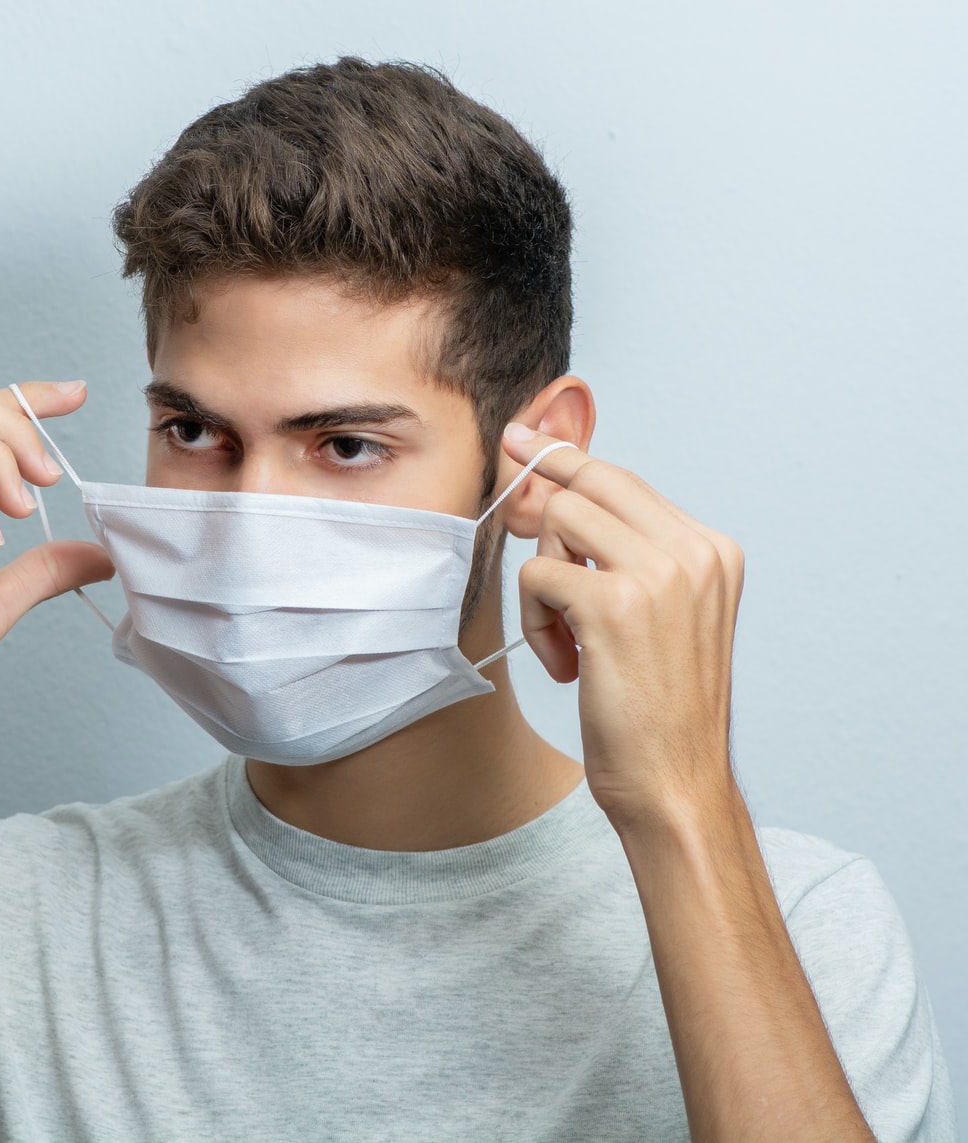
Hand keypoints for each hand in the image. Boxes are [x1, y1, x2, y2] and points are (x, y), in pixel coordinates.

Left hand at [502, 422, 745, 830]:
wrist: (676, 783)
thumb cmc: (658, 710)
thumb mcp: (660, 617)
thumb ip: (626, 557)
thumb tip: (555, 495)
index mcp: (713, 549)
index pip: (624, 480)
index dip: (567, 460)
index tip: (521, 438)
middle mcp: (694, 549)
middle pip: (588, 484)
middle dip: (543, 517)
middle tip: (529, 558)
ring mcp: (659, 572)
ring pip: (557, 520)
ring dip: (543, 585)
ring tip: (567, 642)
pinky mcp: (613, 604)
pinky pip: (537, 574)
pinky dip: (535, 622)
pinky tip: (567, 666)